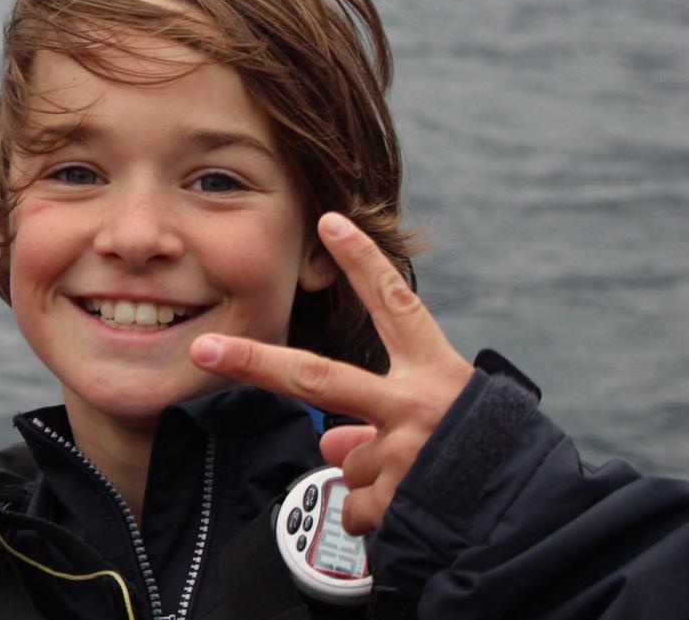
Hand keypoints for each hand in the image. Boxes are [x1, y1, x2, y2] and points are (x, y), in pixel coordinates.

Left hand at [188, 213, 473, 534]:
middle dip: (253, 362)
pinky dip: (378, 517)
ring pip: (347, 459)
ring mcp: (406, 452)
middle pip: (316, 378)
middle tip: (203, 349)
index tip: (330, 220)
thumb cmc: (493, 461)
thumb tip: (329, 444)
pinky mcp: (401, 499)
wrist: (540, 525)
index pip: (396, 305)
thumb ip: (381, 420)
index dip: (363, 263)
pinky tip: (414, 515)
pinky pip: (357, 507)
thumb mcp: (446, 421)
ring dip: (374, 478)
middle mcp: (417, 405)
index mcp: (436, 373)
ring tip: (420, 486)